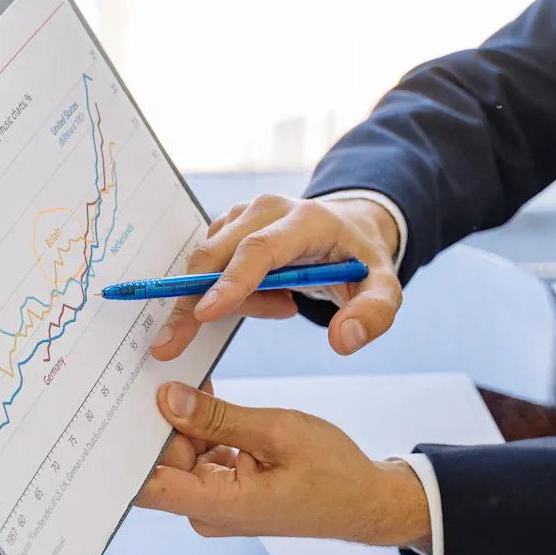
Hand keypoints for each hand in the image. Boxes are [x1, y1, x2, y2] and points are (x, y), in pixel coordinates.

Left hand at [136, 381, 430, 547]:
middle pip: (161, 460)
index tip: (112, 411)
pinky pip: (198, 453)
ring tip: (184, 378)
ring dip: (182, 419)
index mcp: (219, 505)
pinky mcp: (223, 487)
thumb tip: (168, 399)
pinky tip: (204, 397)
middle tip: (153, 371)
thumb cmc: (333, 473)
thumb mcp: (276, 431)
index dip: (123, 450)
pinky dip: (201, 427)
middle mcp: (208, 508)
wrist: (364, 500)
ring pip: (179, 452)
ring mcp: (215, 499)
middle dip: (158, 418)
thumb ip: (218, 417)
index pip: (147, 486)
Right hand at [150, 194, 400, 359]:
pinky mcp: (228, 225)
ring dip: (231, 300)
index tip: (202, 314)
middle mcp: (267, 208)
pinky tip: (270, 297)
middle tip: (171, 345)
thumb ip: (373, 315)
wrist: (348, 230)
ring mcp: (242, 214)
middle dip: (191, 301)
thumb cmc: (360, 262)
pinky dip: (229, 293)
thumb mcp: (384, 289)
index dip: (230, 282)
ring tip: (283, 306)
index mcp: (306, 220)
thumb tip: (342, 340)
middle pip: (216, 256)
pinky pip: (210, 267)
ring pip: (209, 264)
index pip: (259, 250)